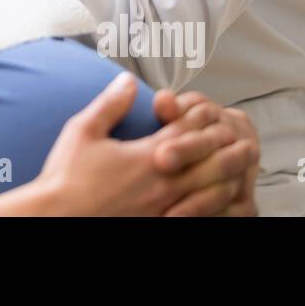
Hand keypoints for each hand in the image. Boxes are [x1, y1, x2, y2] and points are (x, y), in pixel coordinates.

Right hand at [31, 74, 254, 215]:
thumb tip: (127, 80)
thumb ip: (110, 104)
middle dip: (231, 149)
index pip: (188, 131)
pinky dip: (215, 208)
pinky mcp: (159, 225)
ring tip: (243, 173)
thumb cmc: (66, 177)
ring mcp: (164, 208)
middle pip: (211, 162)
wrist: (57, 217)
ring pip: (212, 193)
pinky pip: (199, 217)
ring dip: (230, 179)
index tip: (212, 110)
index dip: (204, 119)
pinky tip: (218, 204)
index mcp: (147, 155)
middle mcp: (163, 182)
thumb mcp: (83, 131)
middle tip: (247, 142)